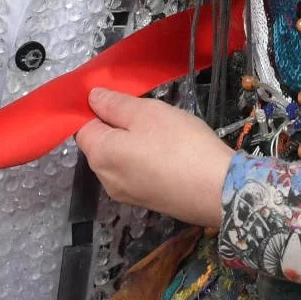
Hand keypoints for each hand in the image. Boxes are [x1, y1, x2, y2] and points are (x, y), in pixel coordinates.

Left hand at [76, 90, 233, 227]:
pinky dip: (146, 159)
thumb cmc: (178, 144)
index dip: (98, 109)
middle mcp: (106, 179)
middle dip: (119, 125)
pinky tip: (170, 151)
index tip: (123, 98)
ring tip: (164, 130)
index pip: (83, 127)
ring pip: (120, 158)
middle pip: (101, 144)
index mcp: (100, 155)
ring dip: (134, 142)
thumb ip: (115, 104)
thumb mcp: (146, 113)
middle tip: (149, 112)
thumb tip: (91, 98)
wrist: (217, 190)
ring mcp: (126, 195)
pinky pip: (136, 172)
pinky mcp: (147, 202)